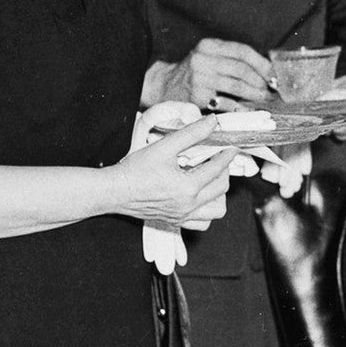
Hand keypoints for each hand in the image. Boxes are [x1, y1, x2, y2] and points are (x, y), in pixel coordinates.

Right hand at [112, 116, 235, 226]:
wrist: (114, 191)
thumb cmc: (135, 171)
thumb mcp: (164, 147)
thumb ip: (191, 133)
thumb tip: (211, 123)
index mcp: (188, 187)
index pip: (217, 168)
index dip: (227, 155)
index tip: (231, 147)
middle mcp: (188, 205)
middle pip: (221, 188)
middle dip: (224, 171)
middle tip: (219, 159)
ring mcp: (182, 216)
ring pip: (216, 211)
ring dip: (219, 195)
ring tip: (211, 180)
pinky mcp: (175, 221)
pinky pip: (201, 223)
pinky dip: (206, 212)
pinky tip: (200, 198)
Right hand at [156, 39, 273, 111]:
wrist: (165, 87)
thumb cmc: (195, 74)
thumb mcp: (210, 58)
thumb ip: (233, 60)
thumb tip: (267, 71)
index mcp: (209, 45)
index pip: (242, 51)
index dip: (262, 63)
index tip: (273, 74)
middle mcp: (203, 58)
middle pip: (241, 68)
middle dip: (260, 81)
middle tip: (270, 91)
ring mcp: (199, 76)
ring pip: (236, 84)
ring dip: (254, 94)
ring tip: (263, 99)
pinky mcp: (197, 95)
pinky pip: (225, 101)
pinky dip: (240, 107)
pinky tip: (248, 110)